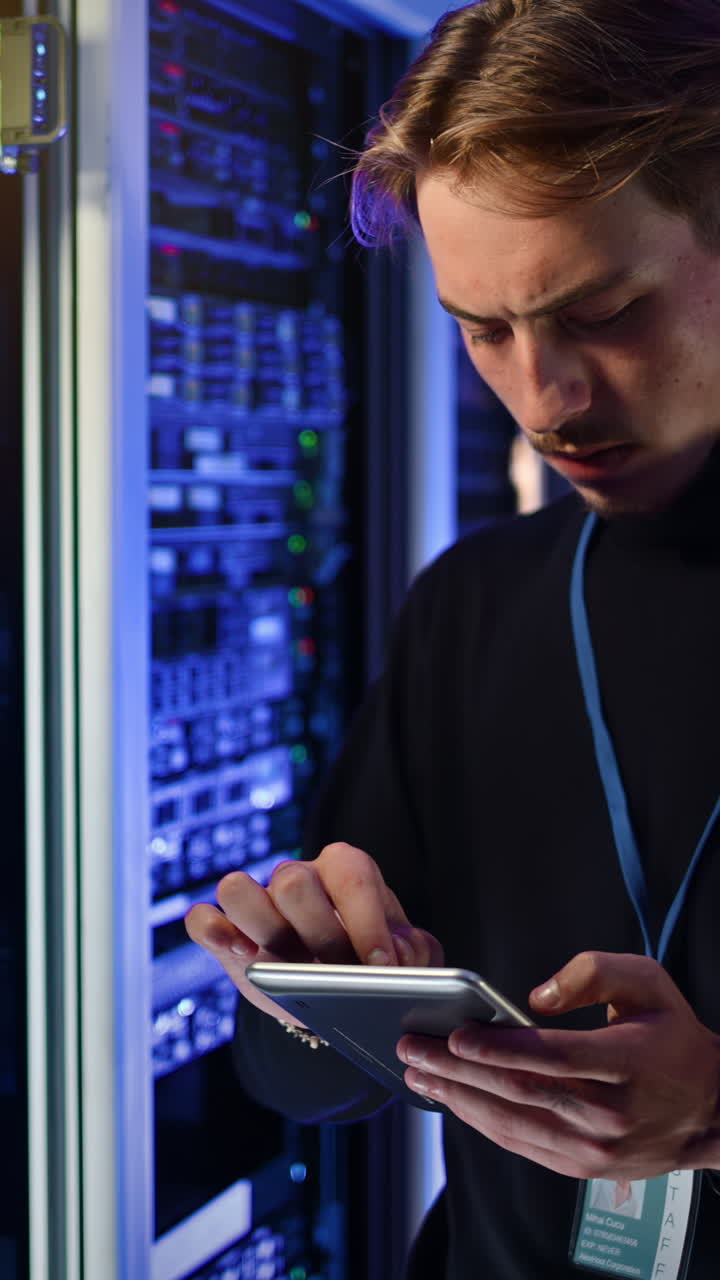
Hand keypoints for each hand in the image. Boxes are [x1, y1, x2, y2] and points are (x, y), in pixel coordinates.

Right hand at [185, 841, 443, 1026]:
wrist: (340, 996)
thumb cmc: (374, 966)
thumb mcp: (407, 960)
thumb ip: (415, 956)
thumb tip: (398, 961)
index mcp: (346, 871)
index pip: (352, 875)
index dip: (367, 922)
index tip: (381, 967)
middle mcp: (298, 877)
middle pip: (292, 881)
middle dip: (316, 931)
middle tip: (337, 972)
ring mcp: (257, 902)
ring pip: (238, 889)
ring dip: (258, 927)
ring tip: (276, 965)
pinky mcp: (225, 934)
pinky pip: (203, 921)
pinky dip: (213, 933)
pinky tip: (235, 954)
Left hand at [397, 950, 719, 1179]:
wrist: (709, 1111)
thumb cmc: (673, 1039)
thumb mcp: (648, 983)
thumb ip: (594, 972)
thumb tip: (536, 998)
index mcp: (625, 1063)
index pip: (551, 1057)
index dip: (498, 1047)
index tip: (455, 1035)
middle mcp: (607, 1111)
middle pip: (518, 1091)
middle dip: (457, 1070)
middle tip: (414, 1050)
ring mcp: (593, 1146)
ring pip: (512, 1123)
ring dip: (458, 1099)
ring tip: (418, 1076)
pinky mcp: (582, 1166)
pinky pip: (521, 1143)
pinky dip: (482, 1122)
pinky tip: (454, 1100)